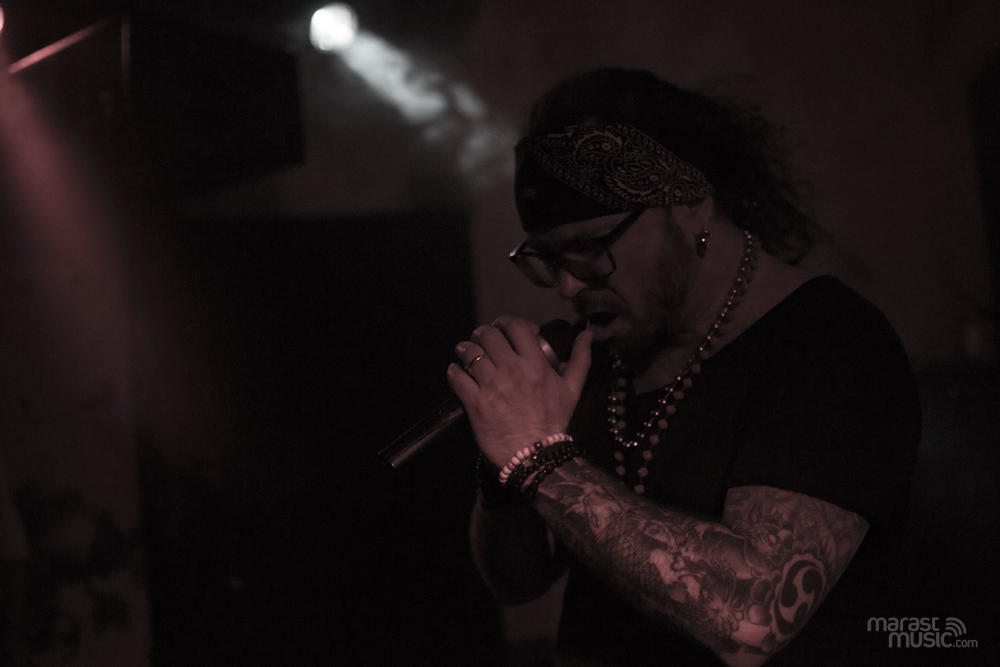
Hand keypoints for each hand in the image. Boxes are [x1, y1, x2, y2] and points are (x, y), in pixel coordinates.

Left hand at [446, 316, 592, 467]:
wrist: (536, 455)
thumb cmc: (554, 420)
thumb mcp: (573, 389)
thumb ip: (580, 359)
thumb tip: (588, 333)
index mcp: (535, 363)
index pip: (515, 326)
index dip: (505, 322)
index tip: (503, 329)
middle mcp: (512, 370)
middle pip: (488, 335)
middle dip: (482, 333)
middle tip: (481, 341)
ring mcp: (492, 386)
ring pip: (470, 352)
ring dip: (465, 350)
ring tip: (466, 354)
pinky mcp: (475, 403)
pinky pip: (457, 377)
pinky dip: (454, 371)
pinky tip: (458, 373)